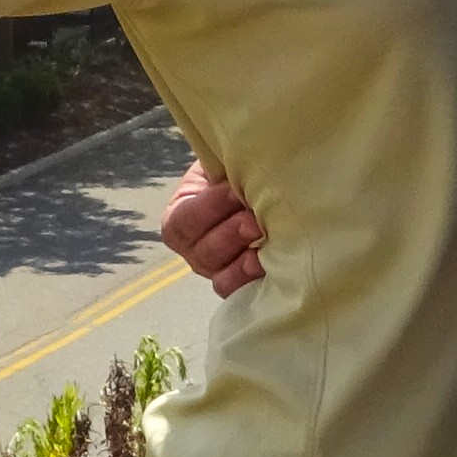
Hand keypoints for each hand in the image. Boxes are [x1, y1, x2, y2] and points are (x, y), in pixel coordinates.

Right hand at [157, 160, 264, 296]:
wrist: (265, 188)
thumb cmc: (240, 173)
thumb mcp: (225, 163)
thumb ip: (226, 167)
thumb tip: (241, 170)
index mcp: (180, 216)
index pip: (183, 221)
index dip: (210, 208)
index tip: (236, 191)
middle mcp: (193, 250)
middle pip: (204, 253)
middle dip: (231, 235)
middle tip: (255, 219)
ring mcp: (217, 271)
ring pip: (222, 278)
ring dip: (245, 262)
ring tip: (266, 242)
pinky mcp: (242, 284)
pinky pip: (243, 293)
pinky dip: (256, 281)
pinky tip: (276, 265)